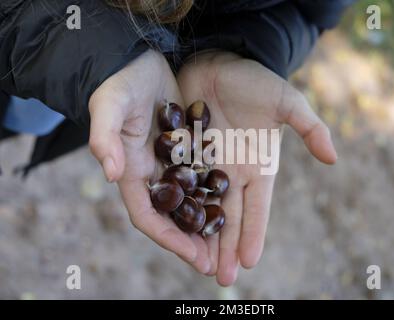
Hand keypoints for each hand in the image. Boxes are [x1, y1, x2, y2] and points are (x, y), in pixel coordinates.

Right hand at [88, 50, 211, 273]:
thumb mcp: (109, 106)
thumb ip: (104, 137)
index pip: (148, 216)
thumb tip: (110, 173)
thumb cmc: (119, 83)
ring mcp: (170, 162)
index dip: (168, 239)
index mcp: (131, 171)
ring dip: (205, 223)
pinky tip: (233, 206)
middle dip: (191, 241)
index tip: (193, 257)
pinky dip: (214, 194)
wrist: (137, 61)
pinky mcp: (187, 149)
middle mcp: (151, 173)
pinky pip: (203, 177)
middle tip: (215, 264)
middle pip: (172, 217)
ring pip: (190, 201)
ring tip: (227, 244)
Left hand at [177, 51, 336, 285]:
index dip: (254, 233)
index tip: (249, 261)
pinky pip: (179, 187)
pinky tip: (172, 229)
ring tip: (197, 264)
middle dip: (226, 247)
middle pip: (230, 216)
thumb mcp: (286, 101)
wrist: (219, 62)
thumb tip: (333, 158)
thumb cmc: (255, 81)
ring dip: (201, 237)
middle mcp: (232, 173)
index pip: (257, 208)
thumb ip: (309, 127)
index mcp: (257, 167)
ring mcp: (206, 167)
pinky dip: (177, 209)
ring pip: (203, 209)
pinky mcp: (184, 156)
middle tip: (221, 277)